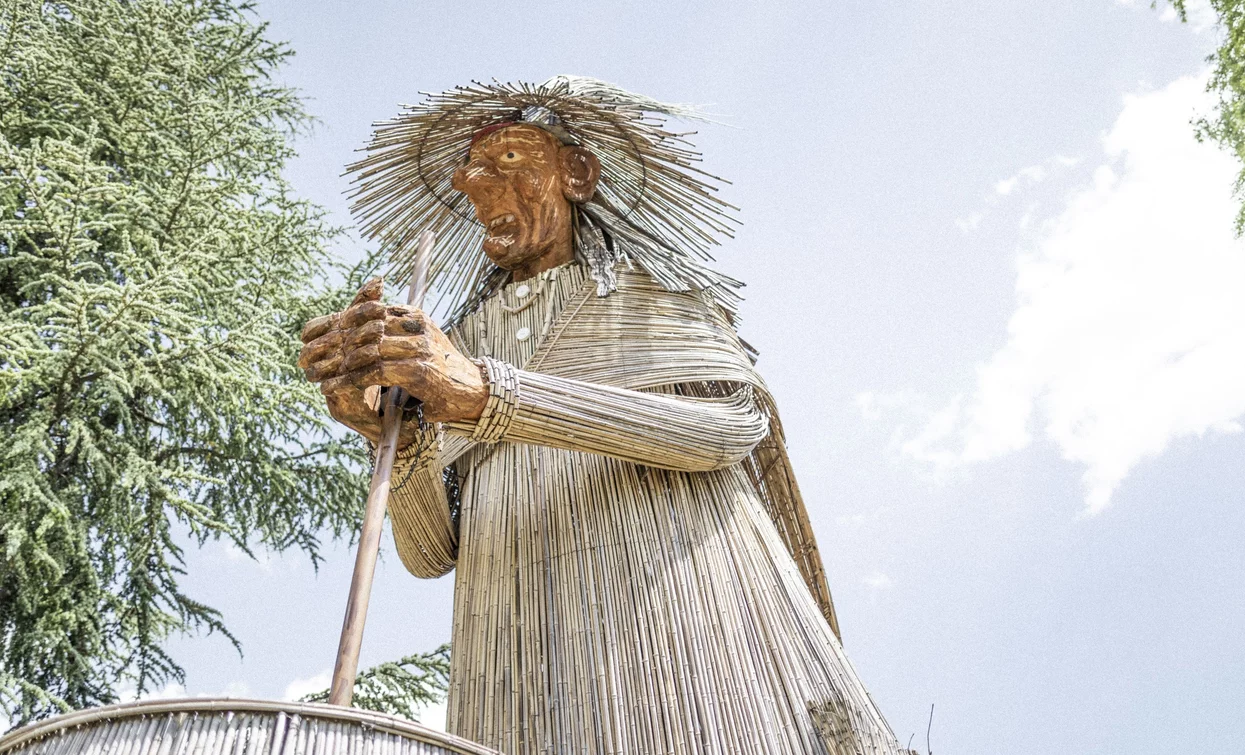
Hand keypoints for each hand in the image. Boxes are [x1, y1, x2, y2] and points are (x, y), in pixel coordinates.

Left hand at [298, 278, 487, 442]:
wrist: (472, 391)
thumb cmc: (440, 371)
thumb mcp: (418, 343)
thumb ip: (394, 332)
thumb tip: (359, 328)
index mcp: (415, 315)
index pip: (371, 309)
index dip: (342, 322)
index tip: (319, 337)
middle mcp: (418, 327)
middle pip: (366, 327)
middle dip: (338, 343)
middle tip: (315, 357)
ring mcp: (420, 348)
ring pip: (369, 349)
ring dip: (341, 363)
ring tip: (320, 374)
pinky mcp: (419, 371)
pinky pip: (376, 371)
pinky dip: (351, 380)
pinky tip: (334, 387)